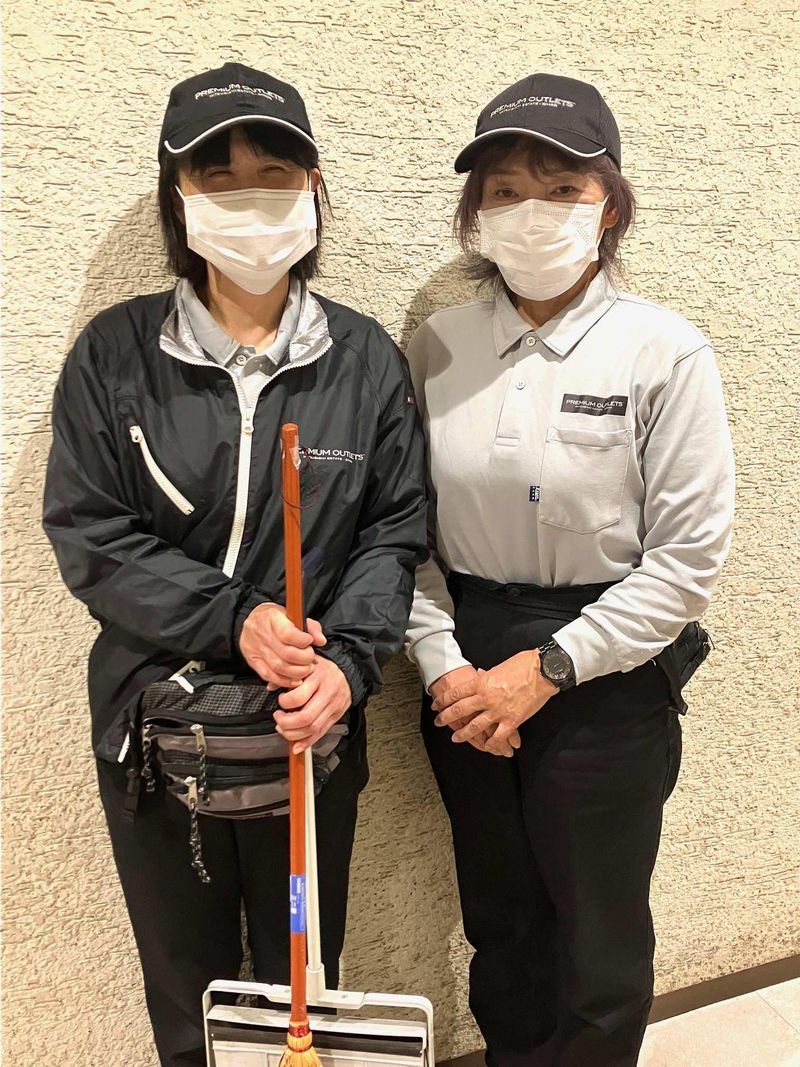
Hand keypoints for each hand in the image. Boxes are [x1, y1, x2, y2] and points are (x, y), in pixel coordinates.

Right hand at [239, 604, 326, 688]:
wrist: (253, 621)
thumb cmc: (275, 618)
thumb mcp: (293, 613)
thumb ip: (310, 626)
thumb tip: (320, 640)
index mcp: (272, 619)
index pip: (288, 634)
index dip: (303, 641)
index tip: (310, 641)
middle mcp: (262, 635)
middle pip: (287, 654)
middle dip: (305, 659)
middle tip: (311, 658)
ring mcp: (256, 650)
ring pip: (279, 668)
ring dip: (298, 672)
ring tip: (306, 668)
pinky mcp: (253, 662)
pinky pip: (269, 676)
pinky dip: (285, 681)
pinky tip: (295, 679)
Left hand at [273, 657, 351, 753]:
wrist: (347, 674)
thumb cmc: (324, 669)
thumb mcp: (306, 665)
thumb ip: (288, 675)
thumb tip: (271, 686)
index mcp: (318, 678)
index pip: (299, 697)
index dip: (285, 703)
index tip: (280, 701)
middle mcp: (327, 694)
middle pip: (306, 717)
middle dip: (287, 723)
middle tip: (279, 718)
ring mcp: (332, 708)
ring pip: (313, 729)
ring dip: (294, 734)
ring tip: (284, 728)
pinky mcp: (334, 718)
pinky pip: (320, 734)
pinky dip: (307, 743)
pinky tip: (297, 746)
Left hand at [433, 650, 558, 755]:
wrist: (542, 671)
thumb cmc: (523, 664)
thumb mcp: (499, 667)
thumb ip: (487, 676)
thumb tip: (480, 676)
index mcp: (481, 682)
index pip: (455, 693)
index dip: (443, 700)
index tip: (436, 704)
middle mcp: (485, 698)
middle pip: (459, 710)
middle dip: (446, 718)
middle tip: (438, 722)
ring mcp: (498, 711)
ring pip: (475, 727)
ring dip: (463, 734)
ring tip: (456, 738)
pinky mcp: (512, 721)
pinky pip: (498, 737)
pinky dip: (491, 744)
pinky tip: (487, 747)